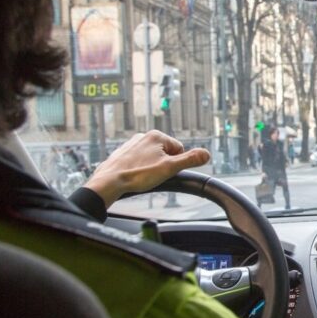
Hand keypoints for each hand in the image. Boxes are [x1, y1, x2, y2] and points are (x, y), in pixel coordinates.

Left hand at [83, 130, 209, 207]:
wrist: (109, 181)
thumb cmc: (138, 175)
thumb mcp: (169, 168)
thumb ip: (190, 160)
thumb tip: (206, 154)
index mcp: (156, 136)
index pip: (179, 149)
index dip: (175, 164)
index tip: (164, 171)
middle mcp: (144, 136)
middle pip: (166, 153)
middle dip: (163, 165)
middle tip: (153, 175)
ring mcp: (132, 144)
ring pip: (152, 158)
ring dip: (151, 168)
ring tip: (143, 177)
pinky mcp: (123, 154)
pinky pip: (139, 161)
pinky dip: (139, 169)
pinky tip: (134, 176)